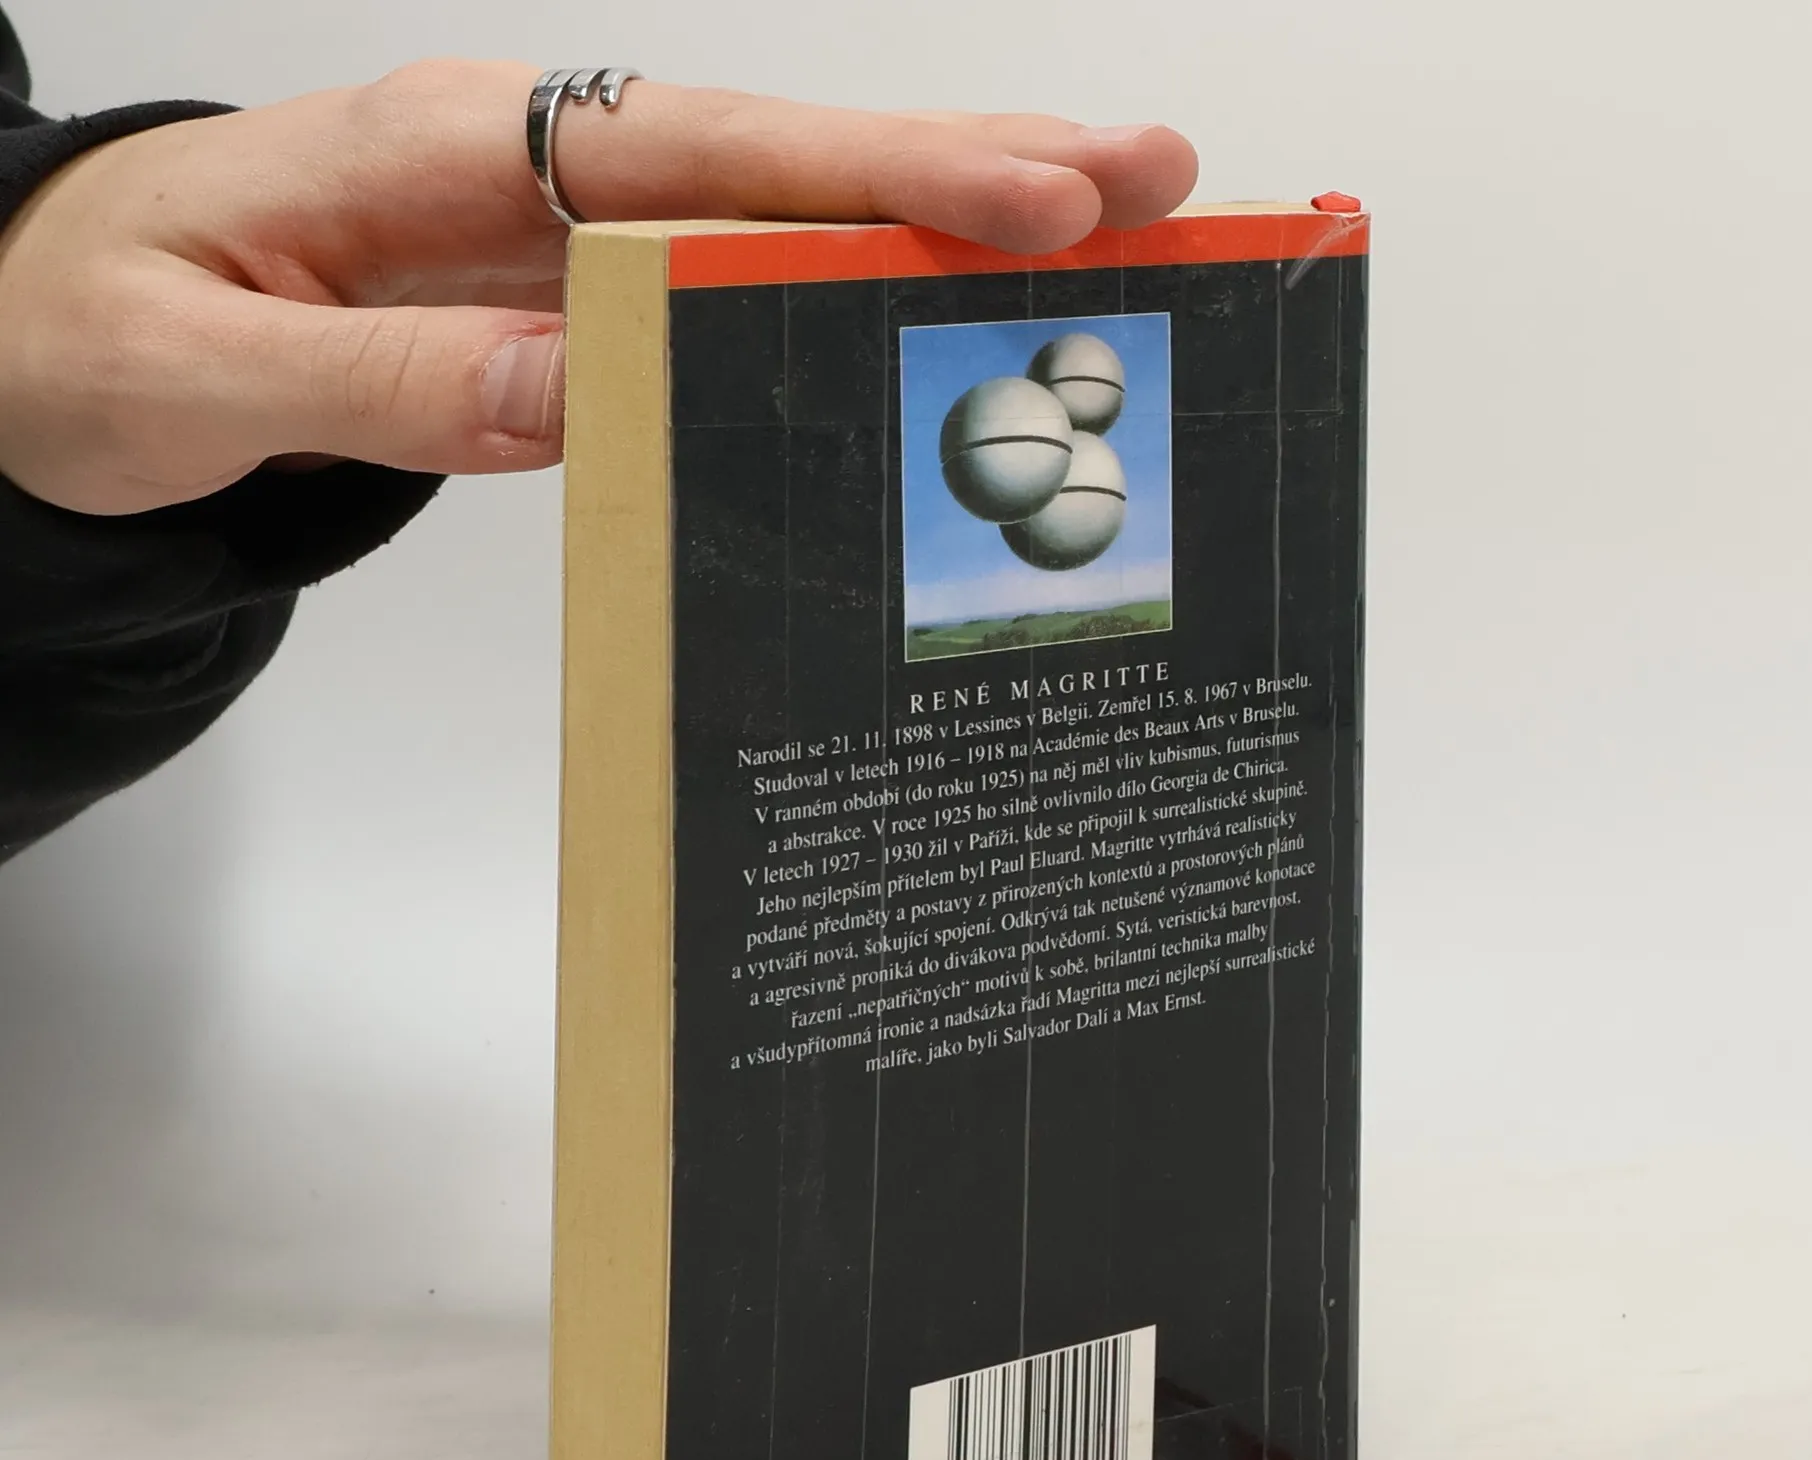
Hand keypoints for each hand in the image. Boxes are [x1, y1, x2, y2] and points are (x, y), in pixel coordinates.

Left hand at [0, 63, 1196, 515]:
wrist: (32, 332)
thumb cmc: (87, 336)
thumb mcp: (196, 376)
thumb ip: (381, 383)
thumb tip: (569, 393)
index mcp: (444, 160)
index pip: (694, 160)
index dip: (866, 179)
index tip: (1021, 201)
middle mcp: (527, 178)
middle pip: (777, 160)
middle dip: (965, 167)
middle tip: (1146, 179)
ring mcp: (556, 237)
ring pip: (776, 216)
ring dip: (937, 220)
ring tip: (1101, 227)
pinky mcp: (563, 299)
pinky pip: (727, 290)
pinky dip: (847, 291)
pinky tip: (938, 308)